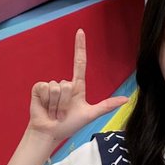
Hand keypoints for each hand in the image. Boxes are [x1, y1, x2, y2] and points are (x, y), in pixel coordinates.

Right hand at [28, 29, 129, 143]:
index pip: (79, 62)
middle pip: (68, 83)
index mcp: (77, 86)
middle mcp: (63, 83)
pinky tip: (45, 107)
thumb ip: (106, 106)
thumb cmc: (68, 125)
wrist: (49, 133)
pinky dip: (46, 101)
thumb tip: (126, 99)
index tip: (80, 31)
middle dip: (65, 102)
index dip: (80, 46)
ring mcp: (50, 85)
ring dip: (56, 104)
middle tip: (62, 113)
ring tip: (54, 112)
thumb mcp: (89, 114)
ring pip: (57, 87)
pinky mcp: (38, 88)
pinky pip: (45, 88)